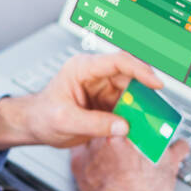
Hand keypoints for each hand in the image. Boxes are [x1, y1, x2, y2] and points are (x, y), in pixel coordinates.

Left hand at [0, 50, 164, 150]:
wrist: (34, 125)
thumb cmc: (41, 116)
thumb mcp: (65, 121)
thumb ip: (95, 124)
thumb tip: (123, 126)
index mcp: (83, 68)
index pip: (118, 62)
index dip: (140, 70)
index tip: (156, 83)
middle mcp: (95, 75)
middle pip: (129, 77)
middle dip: (144, 93)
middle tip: (155, 110)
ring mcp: (101, 89)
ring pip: (130, 93)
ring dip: (139, 107)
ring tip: (148, 122)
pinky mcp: (105, 103)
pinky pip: (125, 107)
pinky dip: (132, 118)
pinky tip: (136, 128)